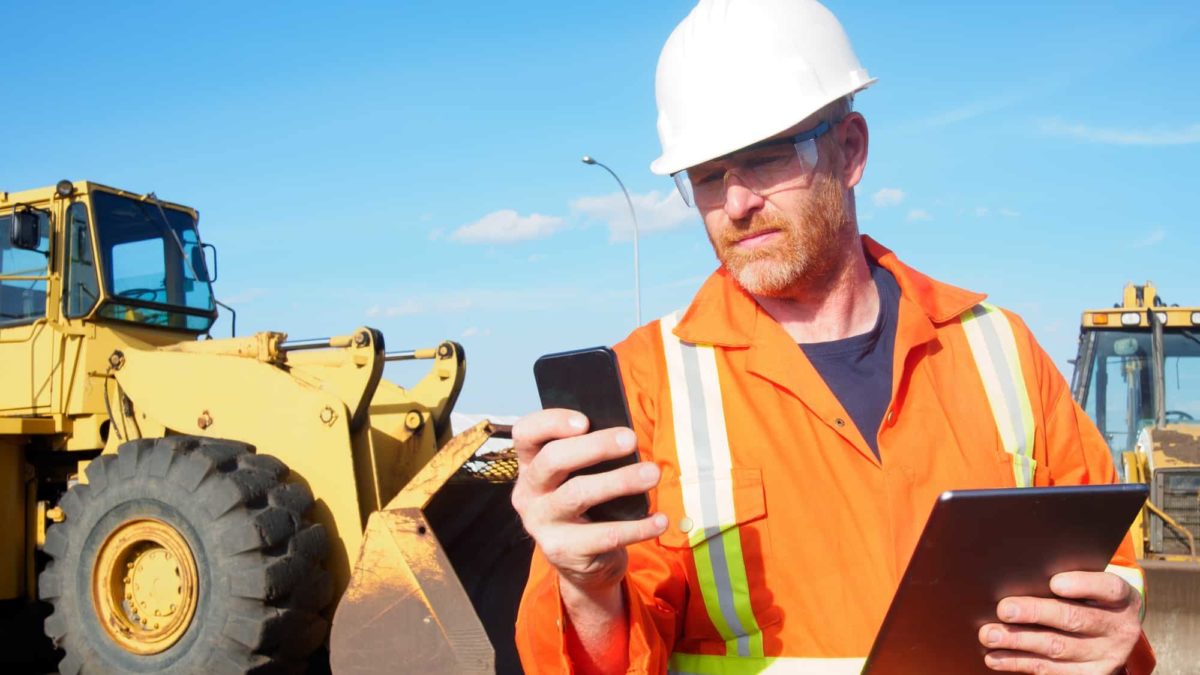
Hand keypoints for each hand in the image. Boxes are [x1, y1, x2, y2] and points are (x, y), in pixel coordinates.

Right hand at [510, 408, 666, 595]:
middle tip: (631, 439)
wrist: (581, 561)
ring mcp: (541, 523)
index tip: (585, 420)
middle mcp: (528, 493)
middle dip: (594, 446)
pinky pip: (605, 535)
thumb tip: (623, 437)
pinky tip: (660, 519)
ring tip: (652, 473)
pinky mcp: (562, 551)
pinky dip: (637, 527)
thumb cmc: (585, 505)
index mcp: (530, 465)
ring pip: (578, 494)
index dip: (551, 422)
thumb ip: (589, 456)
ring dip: (619, 481)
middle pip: (553, 460)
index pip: (526, 433)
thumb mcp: (578, 477)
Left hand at [979, 571, 1141, 673]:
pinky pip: (1050, 670)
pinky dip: (1018, 662)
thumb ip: (1068, 579)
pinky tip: (995, 657)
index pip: (1108, 587)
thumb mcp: (1092, 587)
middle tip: (1004, 609)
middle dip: (1035, 613)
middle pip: (1074, 619)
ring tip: (989, 634)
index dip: (1081, 584)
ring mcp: (1105, 656)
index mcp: (1121, 598)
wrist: (1113, 634)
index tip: (1054, 582)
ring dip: (1018, 641)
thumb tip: (1021, 575)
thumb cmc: (1089, 599)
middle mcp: (1118, 628)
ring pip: (1057, 648)